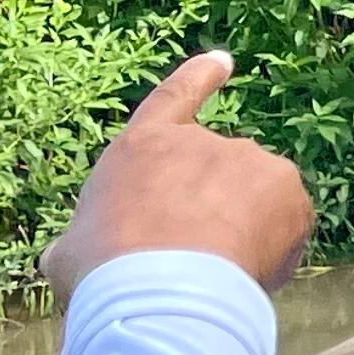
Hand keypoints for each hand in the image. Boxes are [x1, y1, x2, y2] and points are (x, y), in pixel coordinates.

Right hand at [42, 53, 314, 298]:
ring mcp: (249, 160)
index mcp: (143, 146)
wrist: (158, 292)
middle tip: (191, 263)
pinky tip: (244, 277)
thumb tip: (66, 253)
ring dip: (243, 232)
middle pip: (218, 174)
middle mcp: (201, 142)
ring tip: (212, 276)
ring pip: (256, 202)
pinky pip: (288, 226)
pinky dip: (273, 253)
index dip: (198, 79)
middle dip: (213, 214)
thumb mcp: (70, 254)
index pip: (173, 98)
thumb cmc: (104, 274)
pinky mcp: (287, 190)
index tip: (221, 62)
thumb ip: (81, 241)